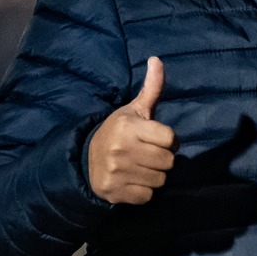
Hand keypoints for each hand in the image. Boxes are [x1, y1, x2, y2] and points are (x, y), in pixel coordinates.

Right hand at [86, 59, 175, 204]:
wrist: (86, 160)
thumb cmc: (118, 132)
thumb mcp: (134, 109)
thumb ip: (151, 88)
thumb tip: (157, 59)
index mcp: (128, 127)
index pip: (170, 138)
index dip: (168, 140)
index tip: (156, 138)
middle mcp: (120, 150)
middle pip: (168, 161)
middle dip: (163, 158)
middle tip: (148, 153)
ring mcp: (116, 172)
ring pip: (160, 180)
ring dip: (154, 175)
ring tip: (140, 166)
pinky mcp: (114, 192)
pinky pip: (148, 196)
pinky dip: (144, 190)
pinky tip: (133, 180)